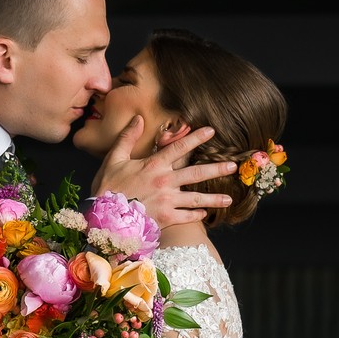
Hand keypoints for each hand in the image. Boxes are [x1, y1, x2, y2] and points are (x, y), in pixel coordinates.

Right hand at [91, 116, 236, 227]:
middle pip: (196, 174)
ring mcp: (166, 201)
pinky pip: (185, 217)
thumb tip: (138, 118)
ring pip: (196, 199)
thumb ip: (127, 138)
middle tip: (233, 166)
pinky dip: (196, 215)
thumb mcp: (113, 159)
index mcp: (153, 166)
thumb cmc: (107, 189)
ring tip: (229, 199)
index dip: (196, 138)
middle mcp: (164, 182)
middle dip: (216, 169)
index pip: (179, 148)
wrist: (105, 218)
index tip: (211, 131)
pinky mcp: (165, 218)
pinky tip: (205, 213)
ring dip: (214, 198)